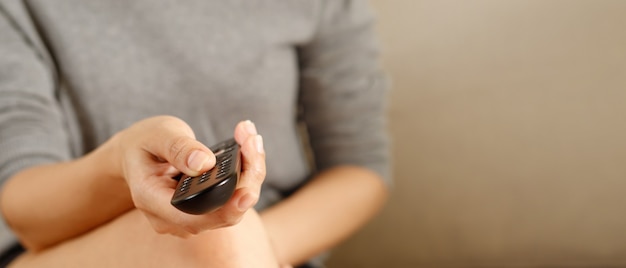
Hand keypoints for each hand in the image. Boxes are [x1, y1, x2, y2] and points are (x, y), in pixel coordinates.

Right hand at [115, 116, 264, 235]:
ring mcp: (188, 218)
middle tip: (253, 141)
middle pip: (222, 214)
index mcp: (151, 200)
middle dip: (247, 180)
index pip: (194, 217)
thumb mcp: (157, 135)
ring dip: (250, 175)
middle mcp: (171, 218)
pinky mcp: (203, 211)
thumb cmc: (145, 142)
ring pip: (232, 207)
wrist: (138, 153)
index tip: (248, 190)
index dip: (225, 209)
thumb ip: (178, 148)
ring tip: (251, 138)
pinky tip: (249, 147)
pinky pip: (231, 199)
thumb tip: (204, 164)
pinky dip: (245, 175)